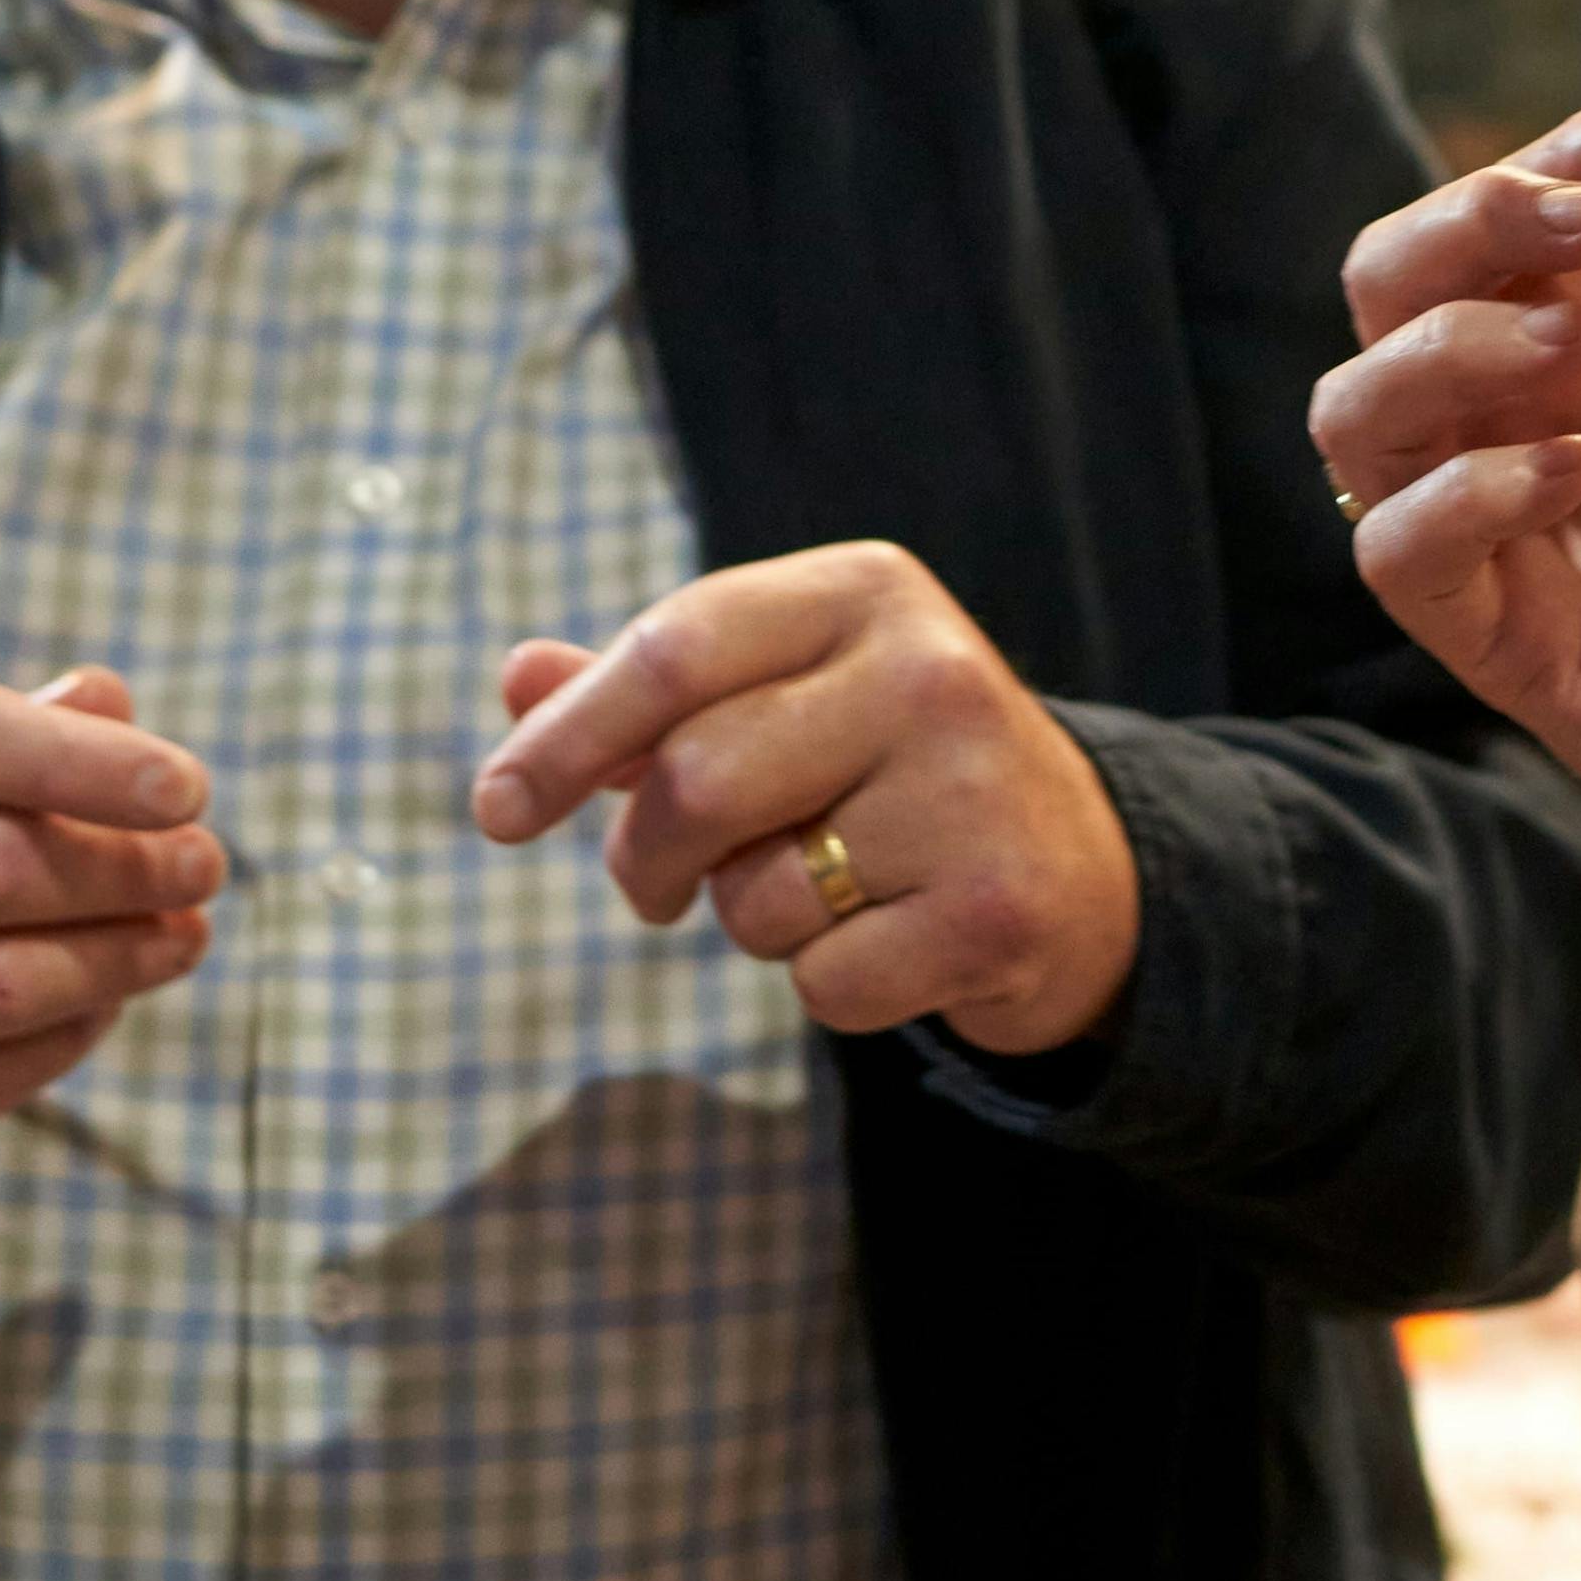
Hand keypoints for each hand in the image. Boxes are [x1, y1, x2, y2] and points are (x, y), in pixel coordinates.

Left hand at [471, 544, 1142, 1055]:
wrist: (1085, 869)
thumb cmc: (890, 773)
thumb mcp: (783, 700)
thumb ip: (652, 694)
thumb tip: (518, 676)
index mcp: (864, 592)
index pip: (677, 647)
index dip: (567, 735)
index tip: (495, 811)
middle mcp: (930, 670)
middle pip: (696, 781)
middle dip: (643, 859)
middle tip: (651, 890)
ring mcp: (974, 788)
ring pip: (756, 898)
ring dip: (753, 923)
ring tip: (828, 891)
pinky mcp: (998, 906)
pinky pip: (826, 982)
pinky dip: (831, 988)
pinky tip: (895, 943)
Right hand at [1318, 109, 1580, 911]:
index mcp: (1546, 343)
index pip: (1482, 215)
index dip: (1549, 149)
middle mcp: (1483, 419)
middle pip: (1381, 282)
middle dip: (1469, 221)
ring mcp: (1469, 523)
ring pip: (1351, 408)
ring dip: (1452, 351)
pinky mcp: (1480, 630)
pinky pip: (1395, 549)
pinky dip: (1464, 493)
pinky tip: (1569, 469)